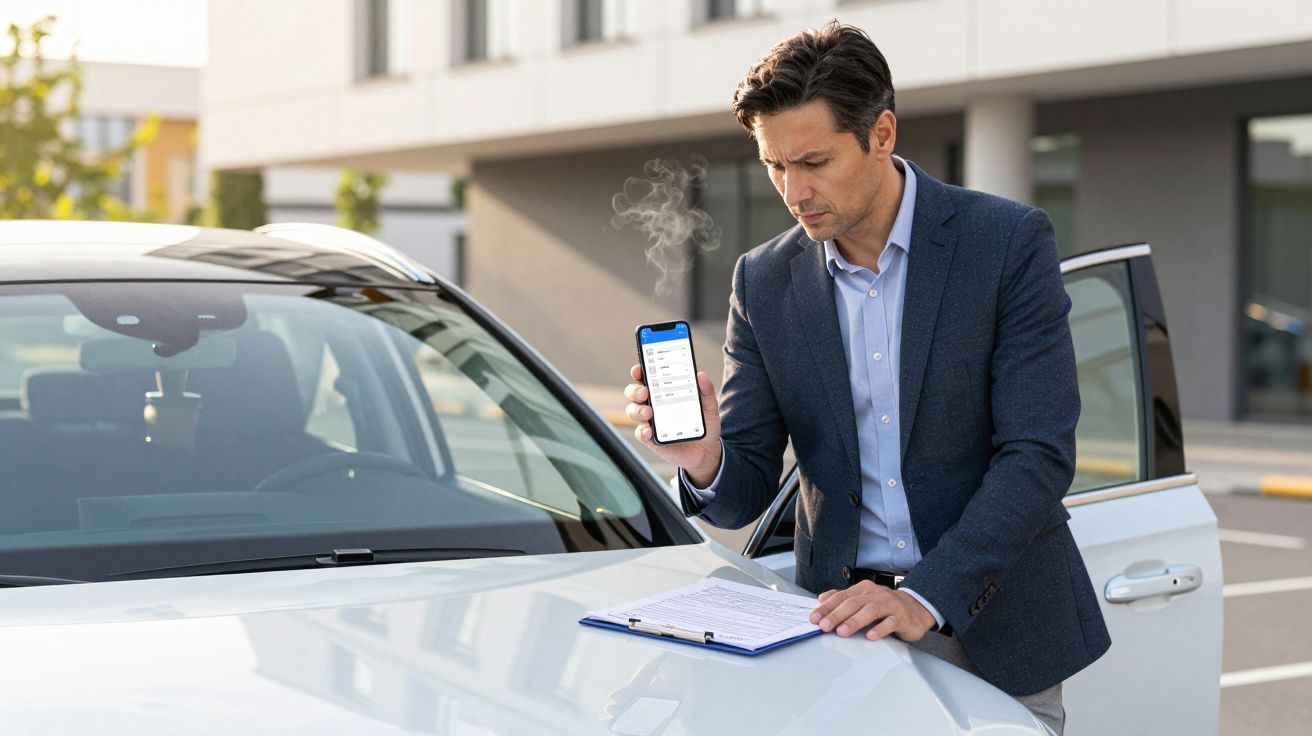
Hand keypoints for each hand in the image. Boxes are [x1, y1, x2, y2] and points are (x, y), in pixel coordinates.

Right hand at [623, 363, 721, 484]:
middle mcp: (654, 405)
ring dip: (637, 410)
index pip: (647, 378)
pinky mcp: (651, 439)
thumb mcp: (709, 407)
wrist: (706, 451)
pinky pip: (641, 433)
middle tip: (644, 392)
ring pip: (633, 411)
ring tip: (648, 413)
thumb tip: (701, 376)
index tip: (639, 369)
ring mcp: (651, 422)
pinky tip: (649, 430)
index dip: (639, 372)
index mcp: (664, 393)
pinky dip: (642, 431)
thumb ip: (706, 392)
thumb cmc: (704, 425)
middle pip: (635, 393)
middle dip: (635, 390)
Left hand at [809, 581, 936, 641]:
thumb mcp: (864, 599)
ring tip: (842, 632)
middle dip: (836, 615)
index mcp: (863, 589)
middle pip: (853, 603)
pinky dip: (880, 629)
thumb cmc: (885, 606)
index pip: (841, 596)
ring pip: (870, 611)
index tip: (814, 618)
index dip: (827, 607)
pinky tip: (871, 636)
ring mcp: (890, 605)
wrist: (917, 608)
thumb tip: (821, 599)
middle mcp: (875, 595)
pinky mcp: (902, 618)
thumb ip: (843, 598)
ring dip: (854, 621)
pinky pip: (890, 623)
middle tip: (824, 626)